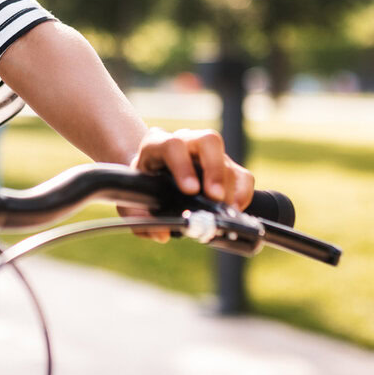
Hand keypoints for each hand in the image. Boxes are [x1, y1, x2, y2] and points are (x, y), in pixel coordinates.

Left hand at [121, 127, 255, 241]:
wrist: (150, 176)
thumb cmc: (140, 188)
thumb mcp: (130, 201)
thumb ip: (138, 217)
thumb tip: (161, 233)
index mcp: (157, 145)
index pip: (173, 145)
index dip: (182, 166)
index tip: (189, 190)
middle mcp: (186, 142)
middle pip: (208, 140)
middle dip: (214, 170)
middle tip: (215, 196)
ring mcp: (207, 154)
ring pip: (227, 160)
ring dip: (229, 188)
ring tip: (224, 210)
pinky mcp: (226, 167)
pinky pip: (243, 176)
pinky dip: (242, 194)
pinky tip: (234, 209)